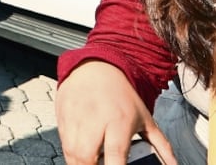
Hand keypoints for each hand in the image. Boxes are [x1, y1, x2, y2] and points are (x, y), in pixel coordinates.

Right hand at [56, 61, 174, 164]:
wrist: (96, 68)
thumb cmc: (121, 96)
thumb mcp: (145, 119)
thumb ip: (161, 146)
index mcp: (118, 121)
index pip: (114, 153)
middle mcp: (94, 119)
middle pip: (86, 156)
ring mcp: (75, 117)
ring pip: (70, 151)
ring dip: (79, 164)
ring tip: (90, 164)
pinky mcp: (61, 115)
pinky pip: (62, 141)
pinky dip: (70, 153)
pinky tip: (80, 155)